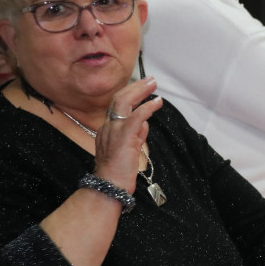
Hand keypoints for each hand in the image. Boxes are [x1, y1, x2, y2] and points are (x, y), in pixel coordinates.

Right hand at [93, 76, 163, 192]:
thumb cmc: (119, 172)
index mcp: (107, 129)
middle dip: (135, 87)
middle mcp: (108, 126)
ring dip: (140, 91)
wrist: (110, 185)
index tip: (142, 88)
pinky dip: (147, 107)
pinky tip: (157, 102)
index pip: (118, 107)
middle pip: (119, 99)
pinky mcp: (124, 136)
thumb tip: (146, 123)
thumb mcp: (129, 149)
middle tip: (150, 79)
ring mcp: (114, 130)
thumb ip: (136, 135)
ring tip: (153, 84)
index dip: (131, 95)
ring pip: (124, 102)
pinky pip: (136, 116)